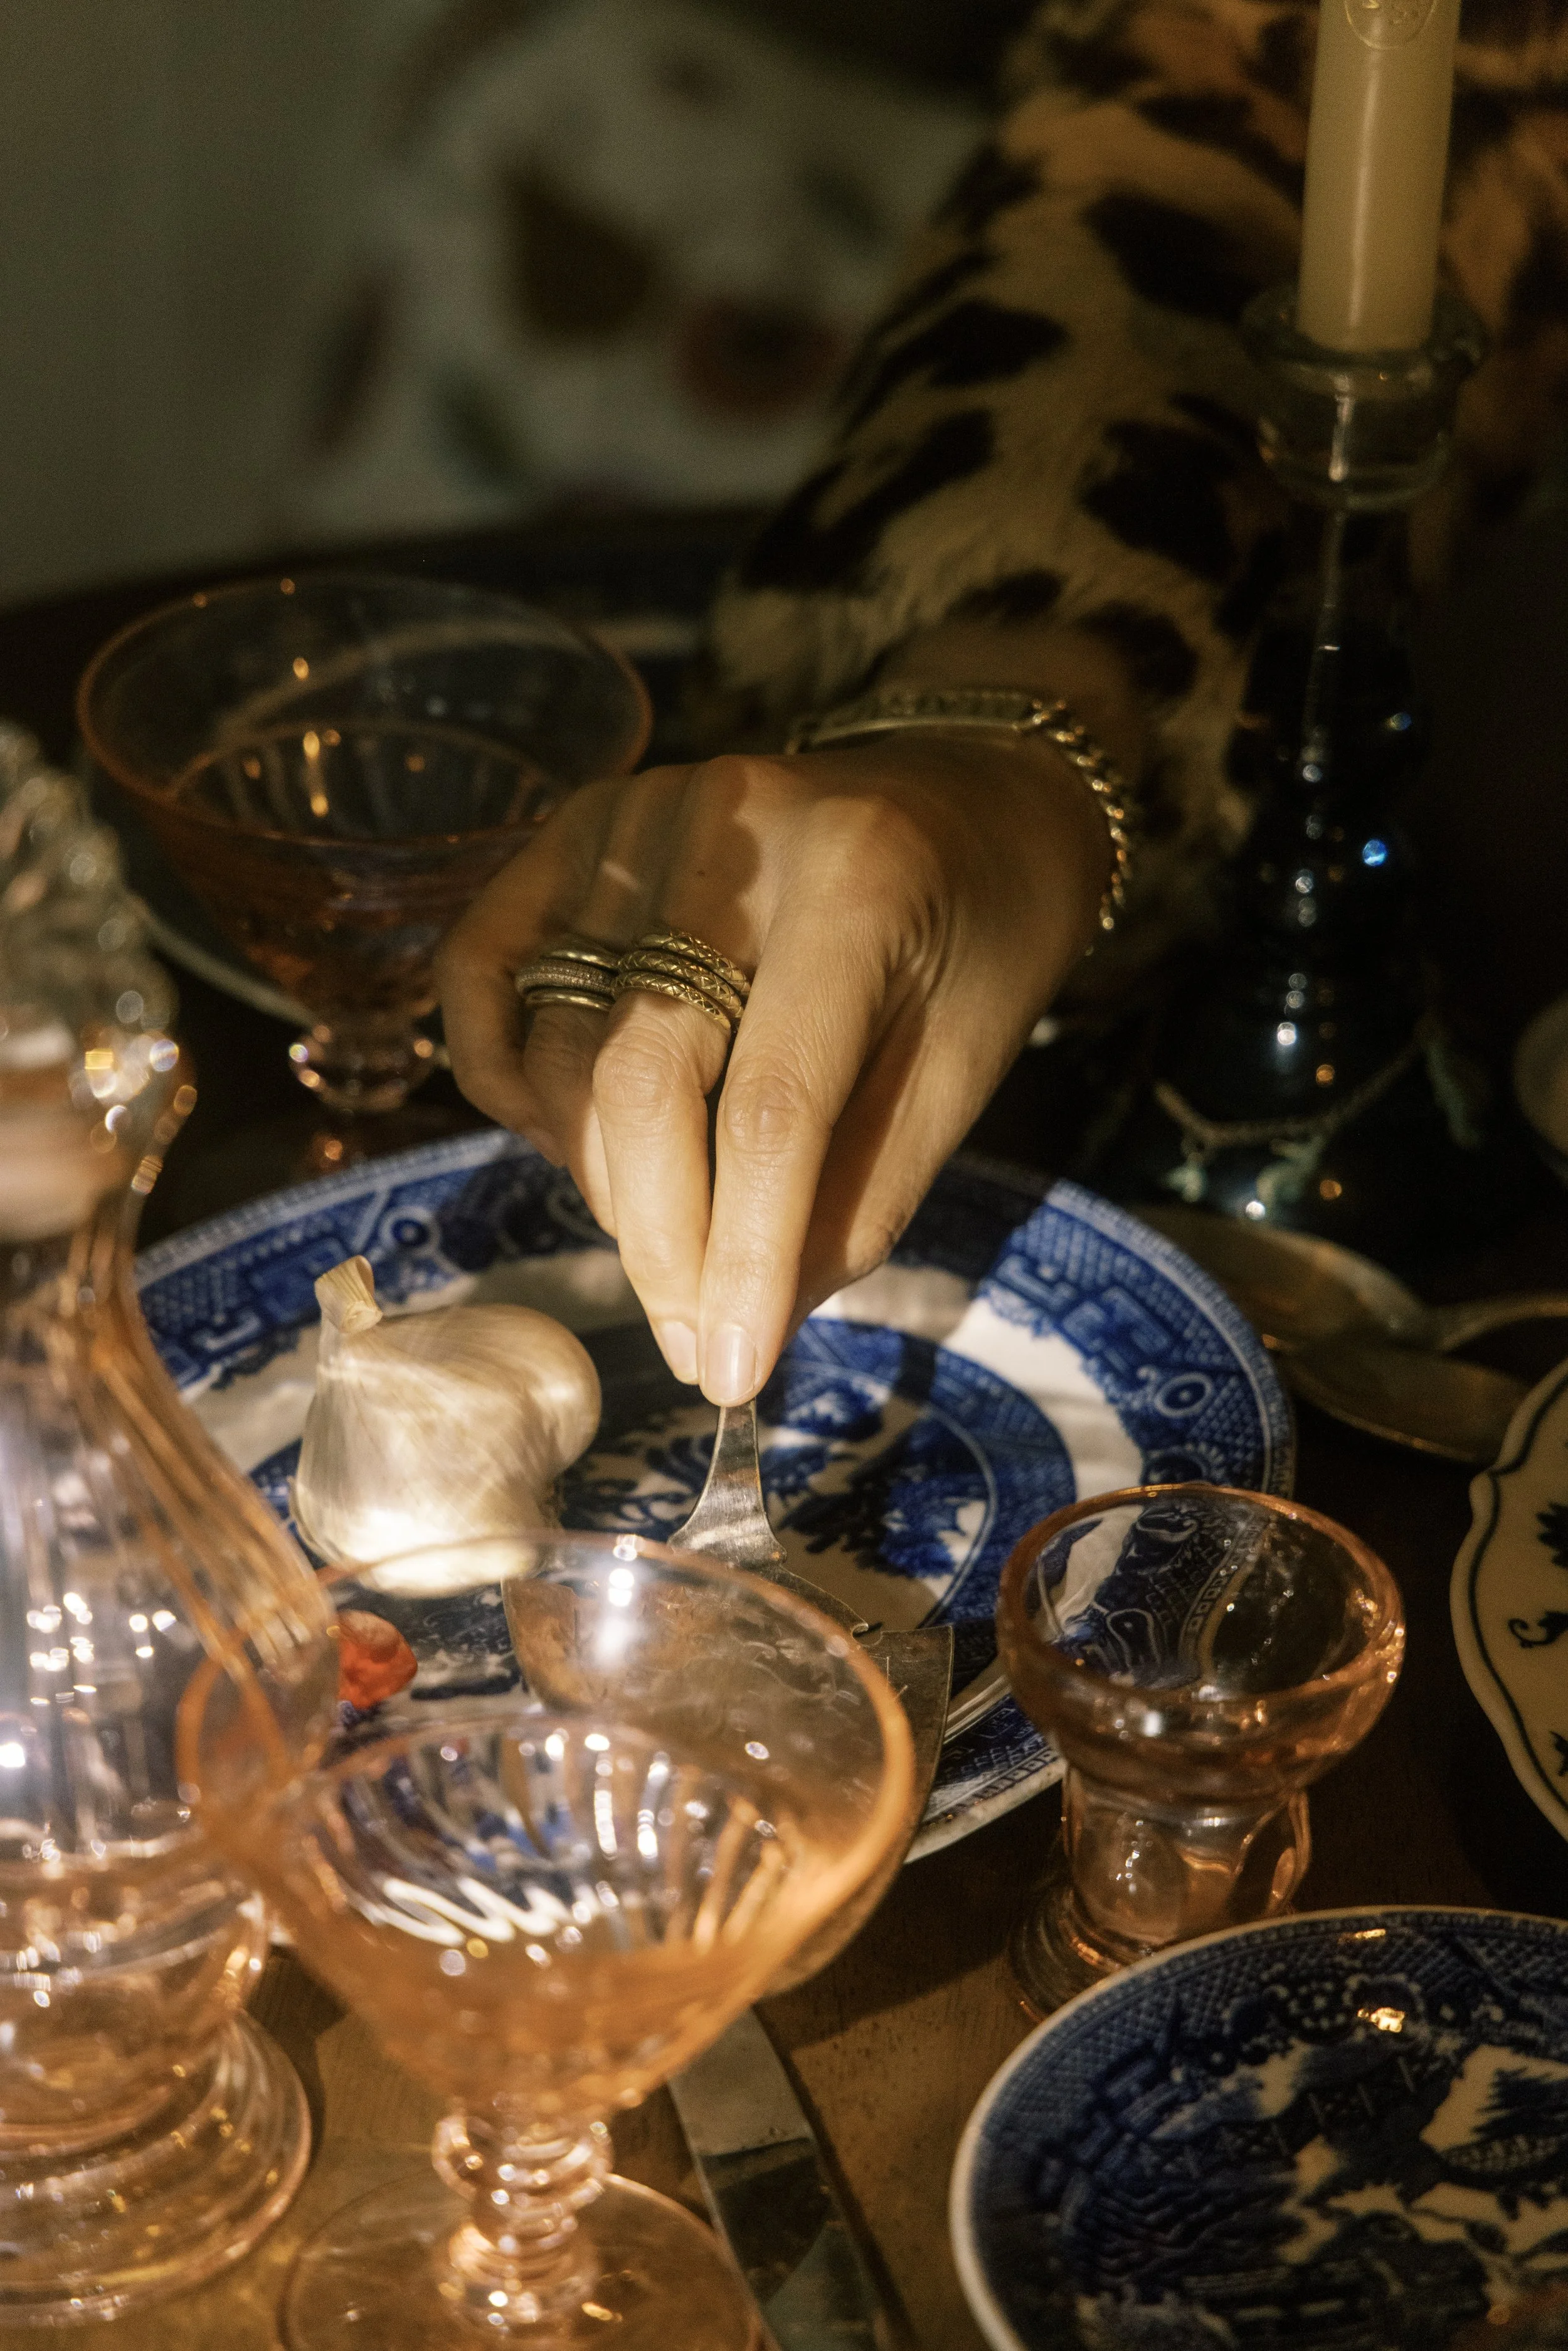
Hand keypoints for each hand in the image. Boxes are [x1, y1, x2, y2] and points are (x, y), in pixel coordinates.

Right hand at [437, 727, 1110, 1403]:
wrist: (970, 793)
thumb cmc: (983, 940)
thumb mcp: (964, 1071)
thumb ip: (857, 1196)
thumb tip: (745, 1326)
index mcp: (861, 879)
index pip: (774, 1102)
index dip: (743, 1254)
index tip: (732, 1376)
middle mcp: (732, 826)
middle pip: (642, 1074)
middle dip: (660, 1242)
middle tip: (695, 1342)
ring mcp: (636, 815)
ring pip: (562, 1045)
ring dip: (599, 1181)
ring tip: (669, 1235)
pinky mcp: (576, 827)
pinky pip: (485, 969)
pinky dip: (504, 1074)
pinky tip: (573, 1137)